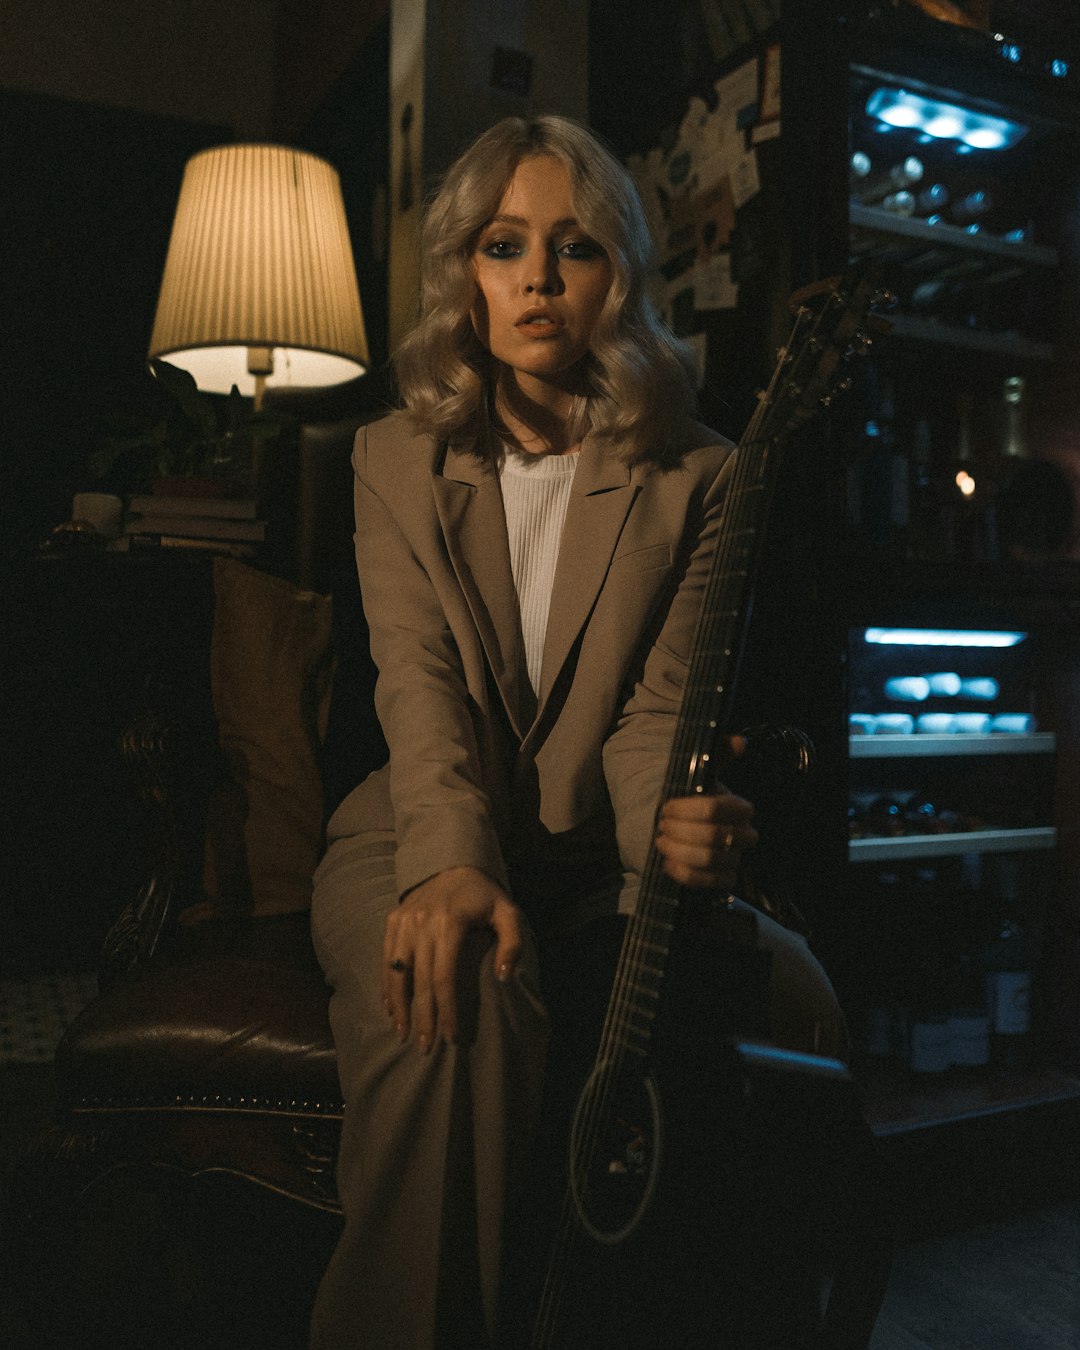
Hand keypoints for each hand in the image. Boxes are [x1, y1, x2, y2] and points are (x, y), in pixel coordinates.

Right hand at [382, 866, 523, 1050]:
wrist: (452, 863)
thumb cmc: (484, 895)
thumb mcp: (508, 913)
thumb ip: (512, 943)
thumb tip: (503, 977)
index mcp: (451, 923)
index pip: (445, 977)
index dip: (448, 1010)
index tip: (452, 1036)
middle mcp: (422, 924)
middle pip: (420, 981)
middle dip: (423, 1018)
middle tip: (426, 1047)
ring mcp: (404, 922)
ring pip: (397, 973)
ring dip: (399, 1007)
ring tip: (403, 1034)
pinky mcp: (393, 921)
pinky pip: (385, 959)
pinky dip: (386, 986)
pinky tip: (390, 1009)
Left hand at [655, 790, 756, 889]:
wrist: (693, 833)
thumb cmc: (693, 810)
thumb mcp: (695, 792)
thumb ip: (693, 787)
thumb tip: (689, 772)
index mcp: (739, 807)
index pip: (714, 808)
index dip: (685, 810)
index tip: (667, 809)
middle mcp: (744, 833)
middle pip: (712, 834)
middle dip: (679, 830)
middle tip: (662, 826)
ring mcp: (737, 857)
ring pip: (708, 858)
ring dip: (678, 850)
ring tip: (662, 842)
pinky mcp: (727, 878)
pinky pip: (706, 880)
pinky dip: (682, 872)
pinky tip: (668, 862)